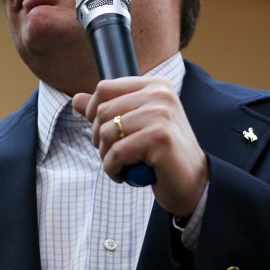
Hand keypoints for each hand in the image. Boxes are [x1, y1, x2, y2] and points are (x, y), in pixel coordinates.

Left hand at [72, 76, 207, 216]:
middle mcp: (160, 94)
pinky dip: (113, 169)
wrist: (193, 183)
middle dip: (100, 139)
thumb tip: (76, 99)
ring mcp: (161, 114)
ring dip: (107, 156)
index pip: (105, 88)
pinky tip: (125, 175)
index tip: (104, 132)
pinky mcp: (160, 137)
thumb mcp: (134, 126)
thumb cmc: (161, 154)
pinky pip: (117, 153)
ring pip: (107, 133)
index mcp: (155, 85)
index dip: (93, 112)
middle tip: (115, 155)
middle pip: (102, 111)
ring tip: (122, 165)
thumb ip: (107, 110)